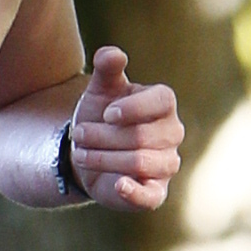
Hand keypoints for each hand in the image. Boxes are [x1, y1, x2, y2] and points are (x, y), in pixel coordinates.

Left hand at [65, 43, 181, 213]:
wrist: (89, 152)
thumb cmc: (101, 116)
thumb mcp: (100, 90)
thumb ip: (107, 69)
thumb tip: (112, 54)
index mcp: (164, 105)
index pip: (161, 101)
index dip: (133, 108)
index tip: (106, 113)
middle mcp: (172, 134)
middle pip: (142, 135)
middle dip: (103, 136)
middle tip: (78, 135)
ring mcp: (167, 164)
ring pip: (140, 162)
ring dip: (103, 158)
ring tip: (81, 154)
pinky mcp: (155, 192)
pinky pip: (151, 196)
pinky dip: (134, 192)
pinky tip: (118, 184)